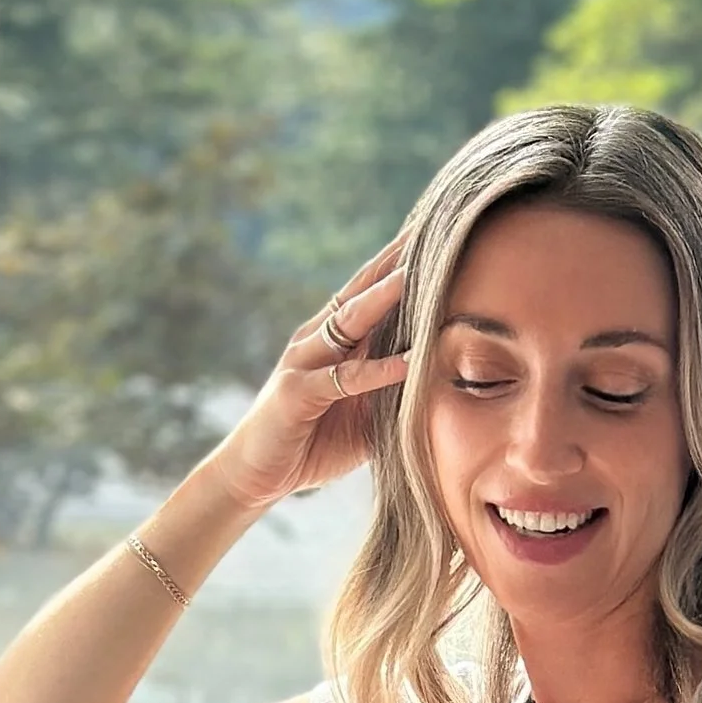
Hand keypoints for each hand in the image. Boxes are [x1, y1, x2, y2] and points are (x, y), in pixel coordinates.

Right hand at [208, 237, 411, 515]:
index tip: (438, 235)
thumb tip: (444, 384)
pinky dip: (376, 371)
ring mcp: (304, 362)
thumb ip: (396, 392)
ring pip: (349, 322)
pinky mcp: (298, 393)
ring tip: (420, 276)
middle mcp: (317, 340)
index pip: (370, 290)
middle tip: (432, 228)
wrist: (257, 475)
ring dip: (385, 299)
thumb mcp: (365, 414)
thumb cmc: (314, 442)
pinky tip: (407, 363)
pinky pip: (343, 378)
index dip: (401, 264)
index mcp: (333, 339)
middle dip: (396, 261)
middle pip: (362, 290)